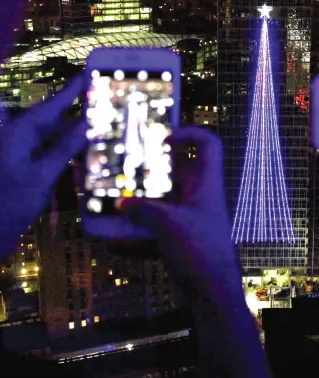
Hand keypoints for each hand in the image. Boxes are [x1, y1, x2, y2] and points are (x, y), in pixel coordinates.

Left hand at [0, 75, 85, 256]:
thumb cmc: (11, 201)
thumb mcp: (43, 174)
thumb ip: (66, 147)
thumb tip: (90, 123)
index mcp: (22, 130)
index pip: (53, 103)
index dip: (73, 89)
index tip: (91, 73)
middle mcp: (21, 136)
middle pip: (55, 118)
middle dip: (79, 112)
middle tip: (107, 105)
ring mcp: (22, 152)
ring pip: (54, 136)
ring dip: (75, 134)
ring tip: (102, 128)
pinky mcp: (25, 167)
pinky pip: (50, 151)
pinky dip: (67, 151)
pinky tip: (84, 153)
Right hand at [116, 126, 241, 296]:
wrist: (212, 293)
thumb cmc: (199, 250)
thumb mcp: (169, 225)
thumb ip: (142, 211)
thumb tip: (120, 203)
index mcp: (206, 183)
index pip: (208, 144)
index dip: (190, 132)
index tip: (162, 136)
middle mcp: (198, 193)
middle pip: (179, 165)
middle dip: (154, 160)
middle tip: (128, 158)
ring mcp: (189, 212)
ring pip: (166, 189)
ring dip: (144, 187)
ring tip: (118, 184)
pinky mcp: (179, 230)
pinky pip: (158, 213)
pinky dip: (141, 213)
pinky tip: (118, 219)